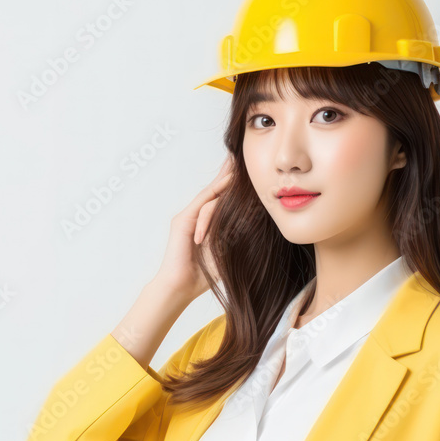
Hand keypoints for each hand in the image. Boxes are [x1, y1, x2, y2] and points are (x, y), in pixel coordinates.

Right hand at [150, 155, 234, 302]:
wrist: (180, 287)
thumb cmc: (203, 274)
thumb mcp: (227, 252)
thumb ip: (237, 237)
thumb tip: (259, 226)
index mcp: (207, 222)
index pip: (222, 199)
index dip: (233, 184)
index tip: (247, 170)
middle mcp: (196, 215)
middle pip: (215, 189)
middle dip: (228, 172)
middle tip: (240, 154)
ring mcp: (188, 216)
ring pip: (211, 194)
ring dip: (225, 178)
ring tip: (238, 162)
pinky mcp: (182, 221)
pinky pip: (202, 203)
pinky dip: (216, 191)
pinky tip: (228, 181)